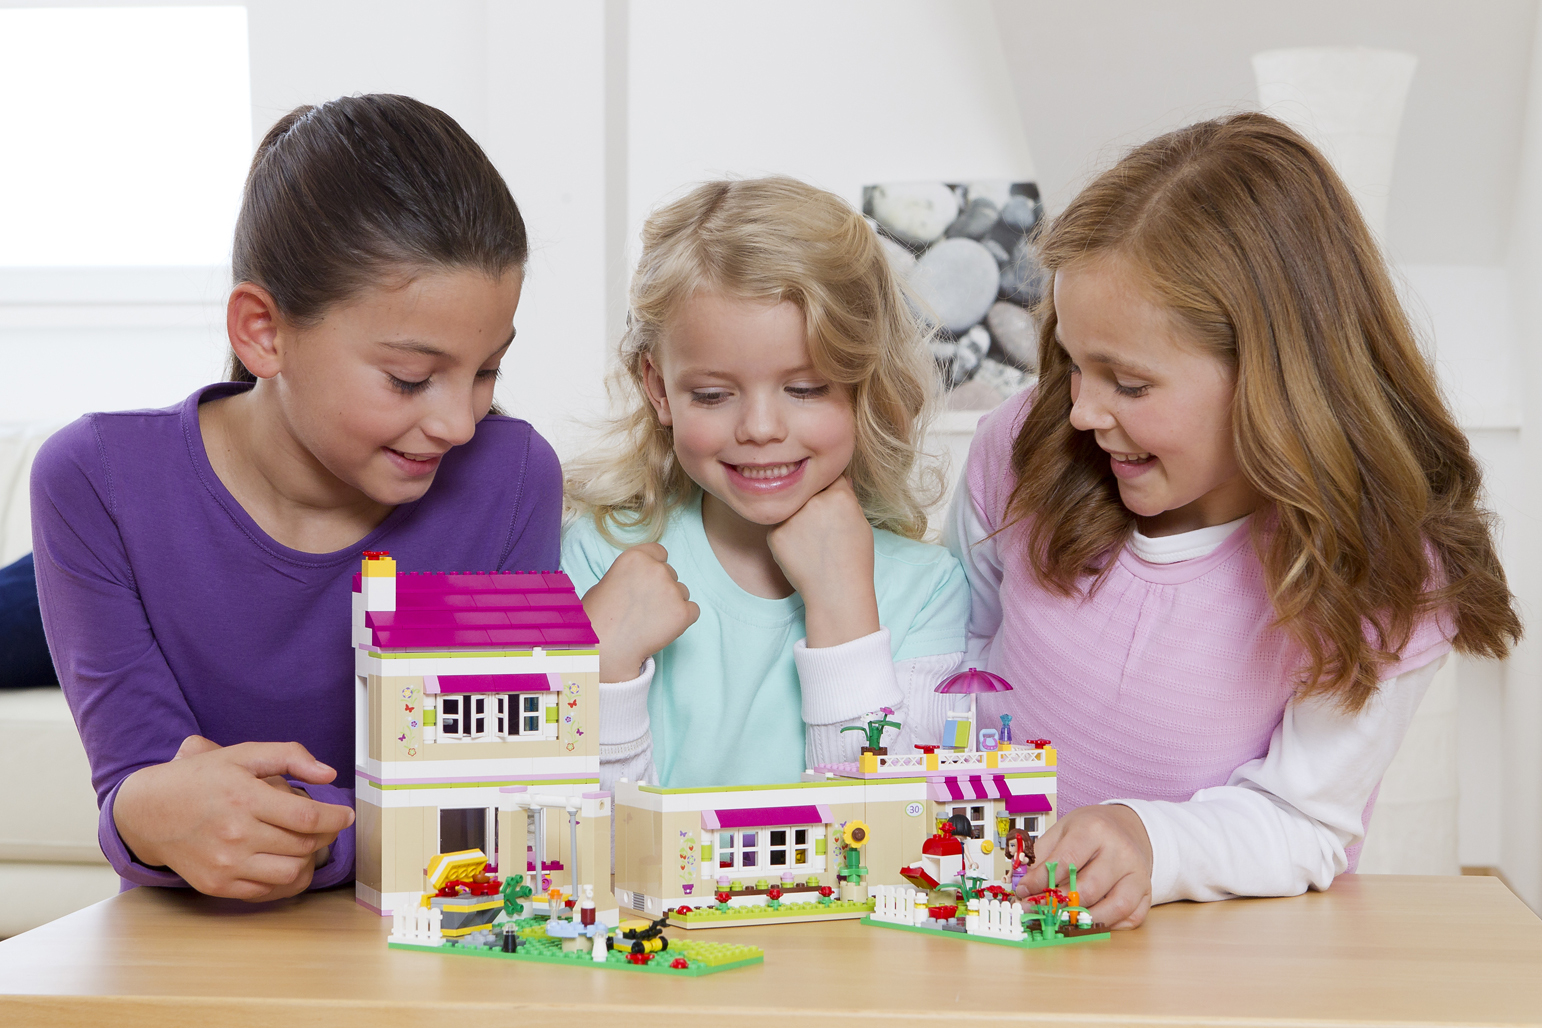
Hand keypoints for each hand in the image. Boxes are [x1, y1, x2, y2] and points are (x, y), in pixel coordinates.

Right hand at [114, 735, 354, 901]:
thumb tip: (328, 774)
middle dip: (325, 835)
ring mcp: (225, 864)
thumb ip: (289, 756)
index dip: (335, 818)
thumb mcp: (242, 754)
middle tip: (326, 825)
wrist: (147, 812)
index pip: (306, 817)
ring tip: (305, 843)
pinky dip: (285, 879)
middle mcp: (235, 834)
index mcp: (244, 798)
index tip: (346, 816)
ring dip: (308, 859)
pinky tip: (285, 861)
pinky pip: (267, 891)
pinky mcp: (217, 885)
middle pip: (302, 845)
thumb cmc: (200, 779)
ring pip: (290, 872)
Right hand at [581, 542, 699, 681]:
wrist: (604, 648)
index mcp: (635, 557)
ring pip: (682, 592)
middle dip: (662, 588)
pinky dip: (682, 620)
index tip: (649, 581)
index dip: (655, 567)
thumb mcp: (606, 582)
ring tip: (650, 622)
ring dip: (672, 604)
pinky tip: (663, 629)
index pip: (660, 552)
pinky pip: (693, 611)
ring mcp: (671, 590)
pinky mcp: (683, 613)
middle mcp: (656, 569)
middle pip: (671, 574)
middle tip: (645, 609)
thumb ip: (629, 575)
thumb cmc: (597, 619)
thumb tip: (640, 580)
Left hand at [767, 477, 877, 647]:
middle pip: (807, 491)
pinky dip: (787, 536)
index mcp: (838, 495)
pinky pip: (780, 526)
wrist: (836, 592)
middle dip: (812, 502)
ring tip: (812, 542)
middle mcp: (812, 502)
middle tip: (820, 527)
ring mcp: (791, 517)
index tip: (830, 502)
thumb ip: (847, 498)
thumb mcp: (860, 524)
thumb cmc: (854, 560)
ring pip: (791, 507)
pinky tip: (801, 552)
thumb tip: (841, 479)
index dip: (829, 489)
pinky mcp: (774, 534)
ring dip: (797, 516)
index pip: (829, 477)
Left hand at [1015, 803, 1152, 929]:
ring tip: (1062, 920)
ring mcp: (1137, 873)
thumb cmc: (1090, 831)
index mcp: (1094, 830)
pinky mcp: (1146, 891)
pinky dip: (1110, 925)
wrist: (1127, 827)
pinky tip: (1090, 920)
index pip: (1066, 861)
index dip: (1041, 881)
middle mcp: (1120, 850)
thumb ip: (1042, 856)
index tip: (1024, 892)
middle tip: (1039, 911)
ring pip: (1114, 907)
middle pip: (1089, 888)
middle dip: (1060, 904)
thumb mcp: (1062, 830)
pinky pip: (1131, 917)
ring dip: (1085, 919)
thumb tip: (1024, 887)